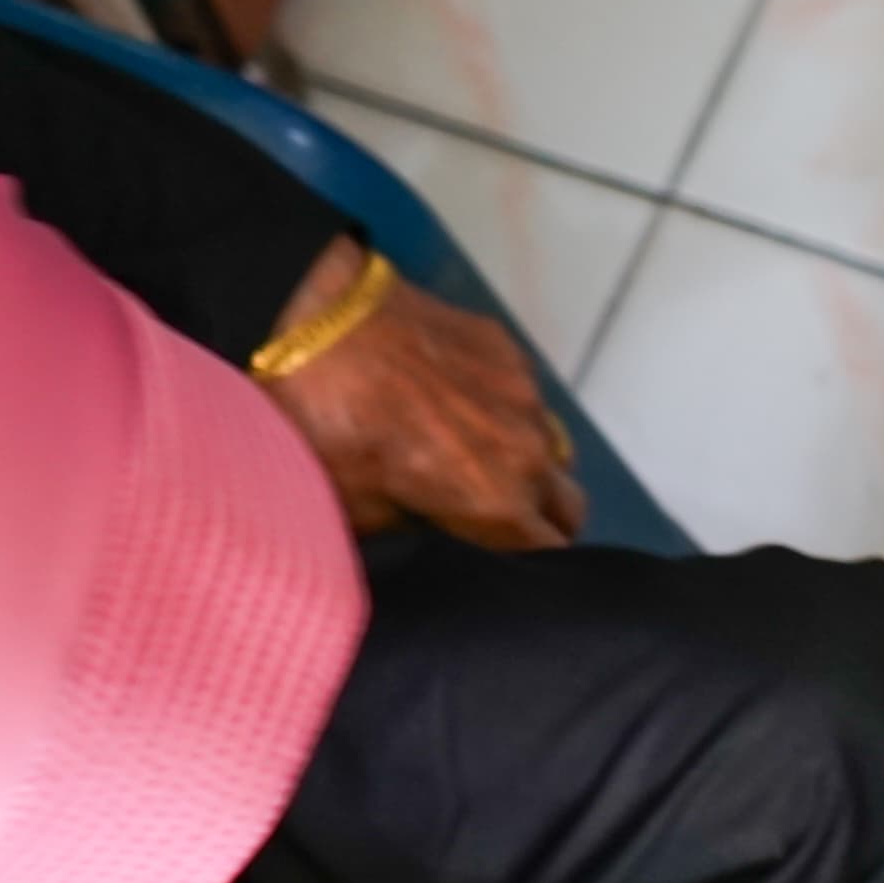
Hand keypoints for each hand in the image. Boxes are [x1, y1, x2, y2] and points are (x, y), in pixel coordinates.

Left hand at [263, 237, 585, 550]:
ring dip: (525, 462)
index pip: (552, 554)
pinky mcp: (507, 351)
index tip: (501, 558)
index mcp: (498, 503)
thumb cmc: (329, 420)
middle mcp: (528, 452)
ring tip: (469, 454)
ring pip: (551, 450)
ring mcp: (524, 395)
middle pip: (567, 508)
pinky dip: (503, 409)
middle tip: (492, 515)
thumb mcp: (356, 509)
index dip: (527, 561)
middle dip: (541, 518)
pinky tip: (453, 400)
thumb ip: (411, 535)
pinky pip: (526, 397)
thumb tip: (424, 542)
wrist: (315, 321)